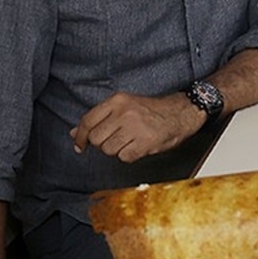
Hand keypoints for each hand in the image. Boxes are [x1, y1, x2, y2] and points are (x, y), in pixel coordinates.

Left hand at [71, 92, 201, 161]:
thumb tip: (76, 133)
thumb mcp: (124, 106)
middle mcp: (124, 113)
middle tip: (115, 140)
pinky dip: (129, 156)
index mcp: (117, 101)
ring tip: (129, 141)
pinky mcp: (144, 143)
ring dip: (116, 150)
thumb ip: (100, 118)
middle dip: (102, 144)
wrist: (181, 113)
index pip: (88, 121)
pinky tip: (138, 146)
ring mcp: (134, 128)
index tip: (79, 145)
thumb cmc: (152, 111)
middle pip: (96, 138)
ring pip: (108, 150)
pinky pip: (124, 157)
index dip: (81, 136)